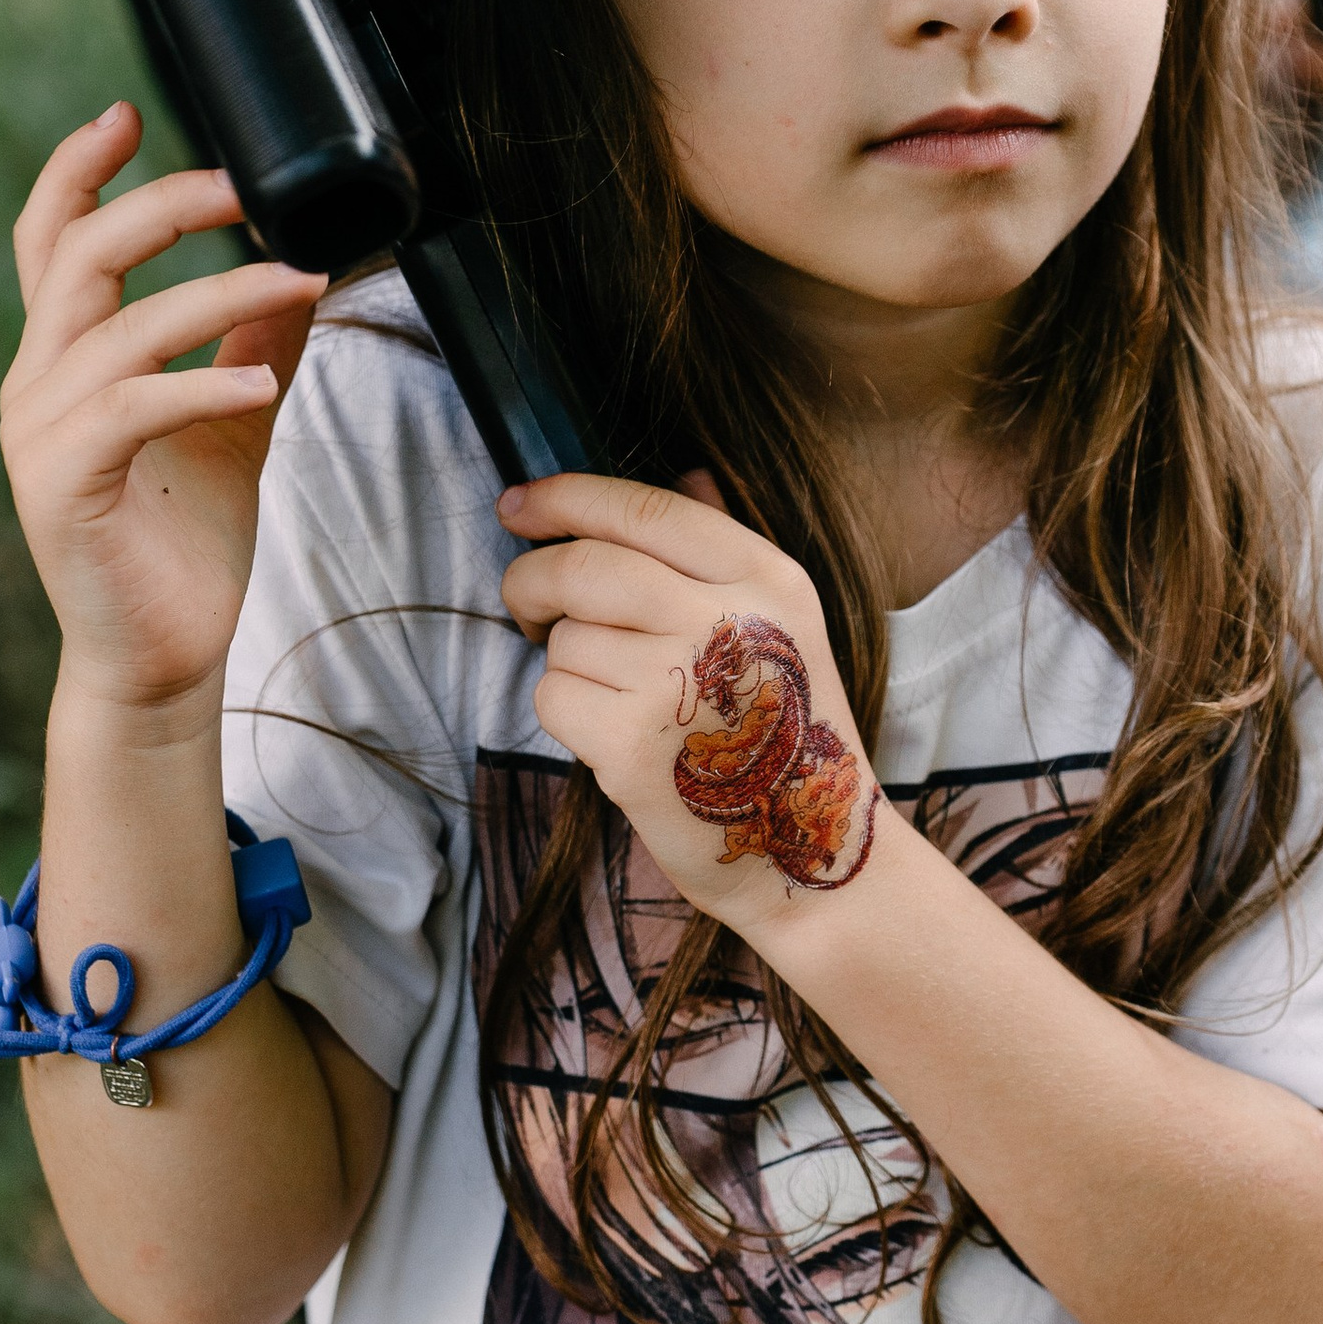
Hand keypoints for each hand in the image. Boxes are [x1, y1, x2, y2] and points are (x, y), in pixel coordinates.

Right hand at [2, 105, 326, 723]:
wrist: (162, 662)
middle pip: (80, 253)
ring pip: (119, 324)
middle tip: (244, 187)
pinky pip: (130, 407)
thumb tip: (298, 273)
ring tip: (300, 280)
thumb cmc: (186, 548)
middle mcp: (36, 383)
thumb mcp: (233, 424)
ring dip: (218, 292)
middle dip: (163, 205)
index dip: (78, 170)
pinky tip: (256, 381)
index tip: (126, 113)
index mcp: (65, 360)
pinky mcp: (61, 485)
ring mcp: (38, 433)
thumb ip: (254, 344)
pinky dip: (198, 382)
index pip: (52, 240)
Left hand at [496, 475, 885, 932]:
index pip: (646, 509)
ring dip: (567, 660)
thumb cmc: (782, 733)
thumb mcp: (783, 624)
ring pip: (564, 636)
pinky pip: (553, 696)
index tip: (518, 503)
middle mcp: (727, 621)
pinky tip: (612, 735)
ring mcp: (678, 685)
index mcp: (767, 578)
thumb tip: (686, 470)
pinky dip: (565, 712)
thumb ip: (724, 549)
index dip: (567, 497)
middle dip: (531, 577)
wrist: (804, 853)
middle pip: (584, 564)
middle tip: (525, 601)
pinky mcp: (631, 749)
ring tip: (619, 695)